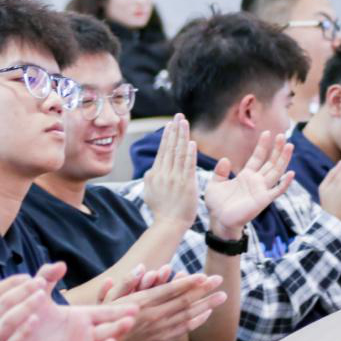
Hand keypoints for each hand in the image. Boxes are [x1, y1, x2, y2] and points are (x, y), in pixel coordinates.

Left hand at [12, 262, 135, 340]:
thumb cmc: (26, 318)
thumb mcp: (37, 296)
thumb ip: (47, 277)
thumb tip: (61, 264)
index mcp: (82, 317)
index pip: (106, 313)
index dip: (120, 310)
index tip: (134, 306)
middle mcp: (86, 336)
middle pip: (111, 332)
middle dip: (121, 327)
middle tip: (129, 321)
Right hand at [104, 270, 226, 340]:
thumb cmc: (108, 323)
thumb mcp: (109, 300)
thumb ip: (126, 282)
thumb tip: (140, 266)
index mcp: (141, 302)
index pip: (170, 290)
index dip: (188, 283)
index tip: (203, 275)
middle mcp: (154, 315)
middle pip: (183, 301)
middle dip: (203, 289)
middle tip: (219, 279)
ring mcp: (160, 329)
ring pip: (188, 315)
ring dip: (207, 304)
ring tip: (222, 296)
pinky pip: (184, 329)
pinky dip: (197, 320)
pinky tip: (208, 313)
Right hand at [142, 114, 198, 229]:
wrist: (168, 224)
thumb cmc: (161, 210)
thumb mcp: (149, 192)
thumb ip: (151, 179)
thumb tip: (152, 169)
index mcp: (154, 174)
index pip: (162, 151)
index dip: (167, 136)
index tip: (170, 124)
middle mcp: (163, 174)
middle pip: (169, 148)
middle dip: (174, 130)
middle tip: (178, 116)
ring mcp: (174, 178)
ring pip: (178, 153)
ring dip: (182, 136)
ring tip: (184, 123)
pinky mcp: (185, 184)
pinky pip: (187, 165)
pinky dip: (189, 153)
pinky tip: (191, 142)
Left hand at [204, 131, 293, 237]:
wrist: (218, 221)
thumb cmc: (217, 204)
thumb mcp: (215, 184)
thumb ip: (220, 171)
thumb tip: (225, 159)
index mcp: (246, 176)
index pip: (257, 157)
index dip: (263, 146)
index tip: (267, 133)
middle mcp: (256, 181)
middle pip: (270, 162)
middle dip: (277, 149)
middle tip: (282, 135)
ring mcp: (261, 190)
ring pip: (276, 172)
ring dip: (283, 160)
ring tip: (289, 146)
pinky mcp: (263, 200)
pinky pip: (277, 191)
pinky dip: (284, 183)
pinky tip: (291, 173)